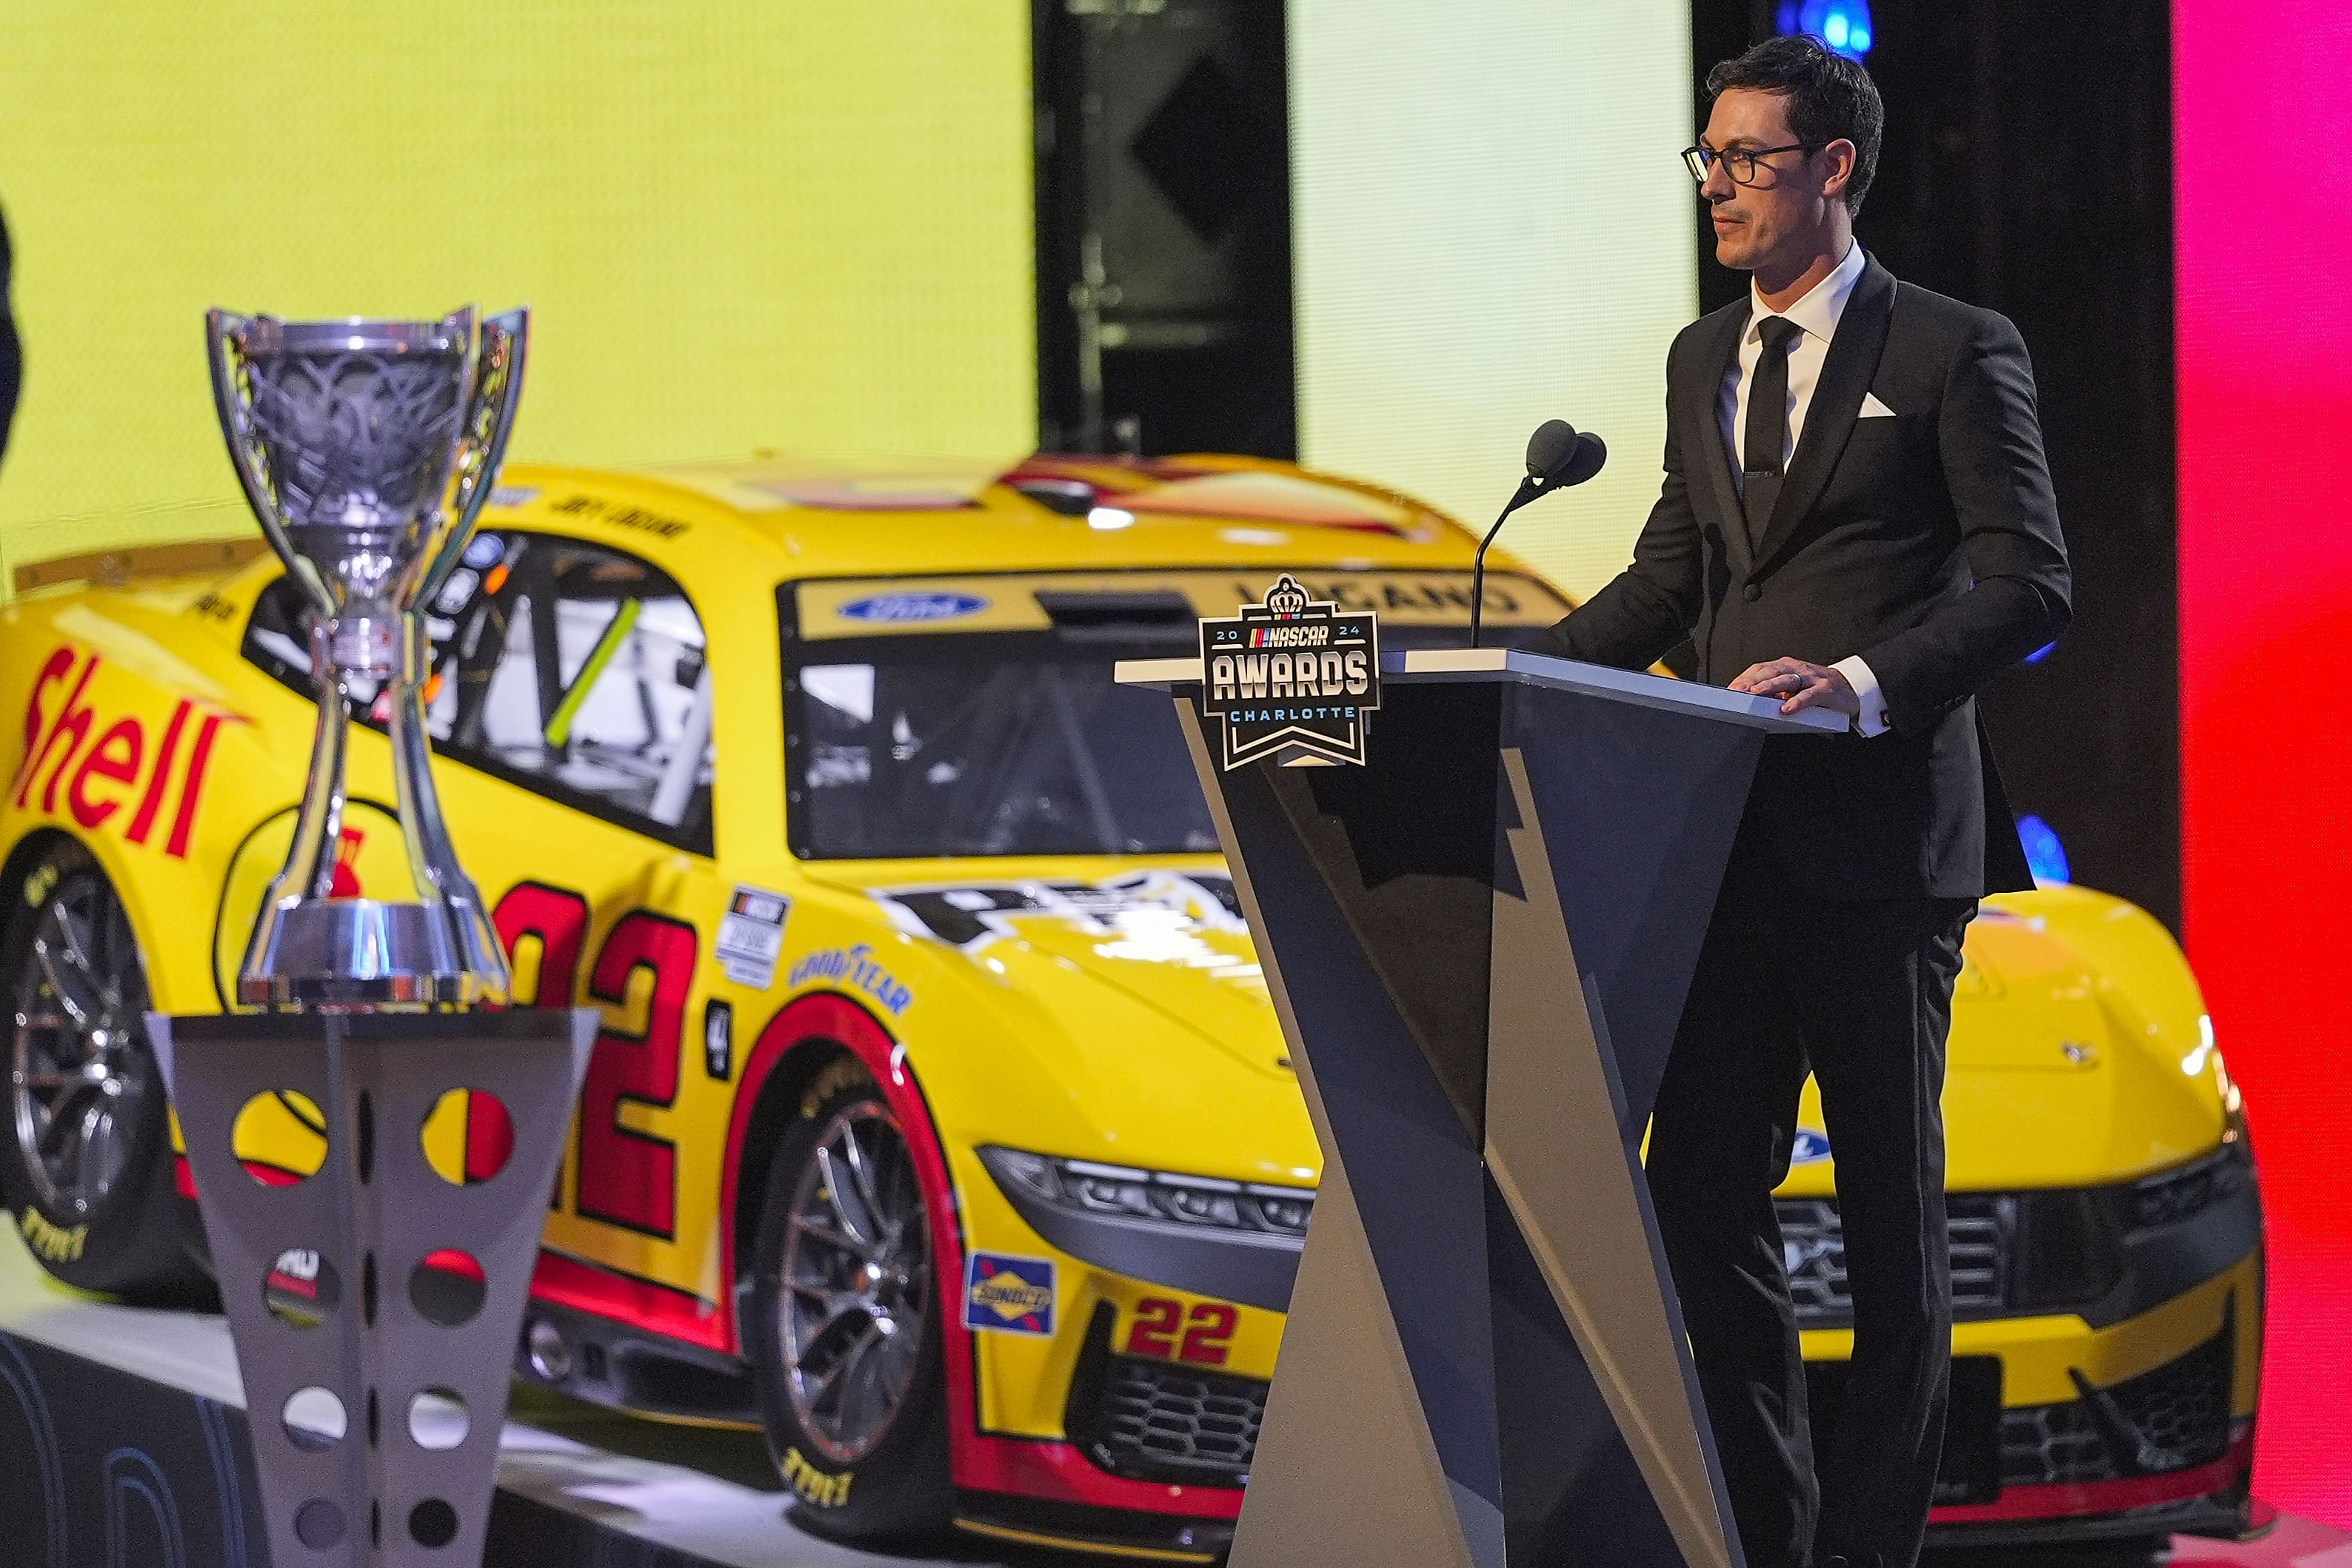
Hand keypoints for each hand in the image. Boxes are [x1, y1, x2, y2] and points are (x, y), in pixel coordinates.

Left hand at [1729, 657, 1859, 717]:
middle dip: (1752, 680)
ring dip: (1769, 686)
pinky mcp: (1825, 689)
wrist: (1849, 688)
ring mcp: (1812, 678)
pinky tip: (1786, 709)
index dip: (1745, 677)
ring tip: (1755, 694)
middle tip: (1737, 690)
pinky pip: (1809, 695)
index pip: (1761, 668)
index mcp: (1786, 666)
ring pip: (1787, 679)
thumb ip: (1774, 691)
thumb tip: (1749, 699)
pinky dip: (1796, 702)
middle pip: (1771, 671)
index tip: (1731, 688)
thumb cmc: (1816, 687)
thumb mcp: (1792, 687)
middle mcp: (1797, 668)